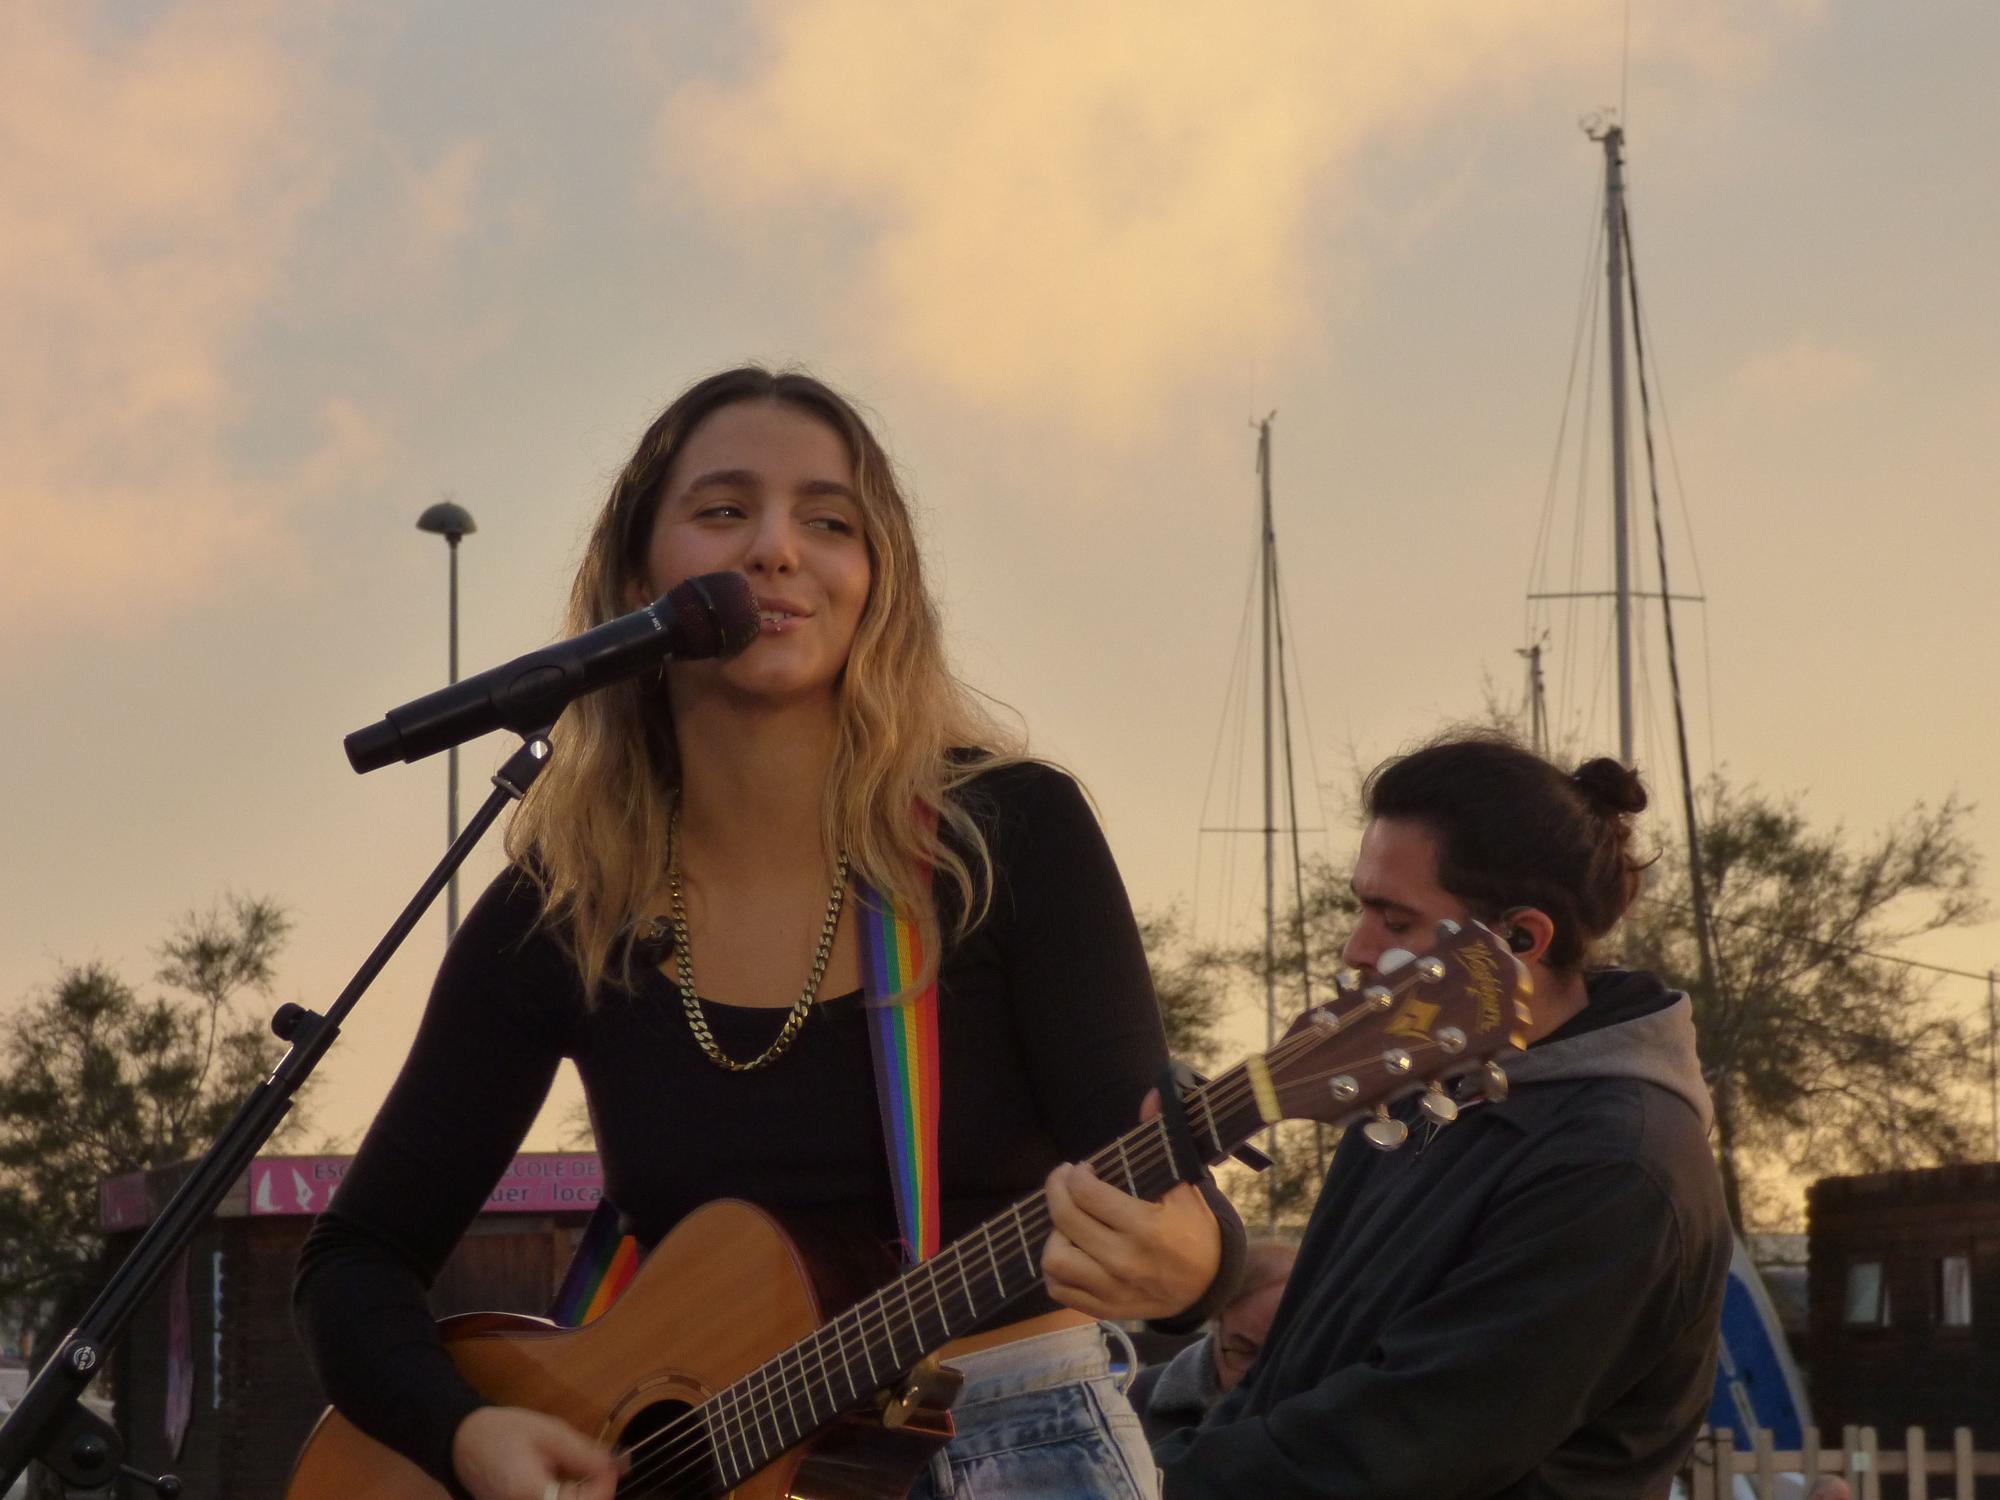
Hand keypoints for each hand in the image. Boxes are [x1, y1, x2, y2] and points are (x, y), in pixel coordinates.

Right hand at [451, 1406, 622, 1499]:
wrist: (463, 1442)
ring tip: (583, 1477)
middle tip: (600, 1472)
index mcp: (530, 1493)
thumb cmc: (505, 1431)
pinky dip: (565, 1498)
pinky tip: (566, 1485)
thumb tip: (619, 1466)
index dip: (605, 1488)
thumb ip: (585, 1453)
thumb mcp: (550, 1432)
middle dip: (594, 1495)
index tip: (612, 1467)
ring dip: (581, 1497)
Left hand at [1041, 1093, 1220, 1320]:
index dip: (1076, 1174)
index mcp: (1146, 1228)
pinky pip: (1059, 1290)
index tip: (1083, 1169)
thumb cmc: (1194, 1230)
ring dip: (1055, 1235)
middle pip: (1065, 1220)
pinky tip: (1070, 1249)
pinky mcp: (1105, 1309)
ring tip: (1069, 1222)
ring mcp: (1113, 1290)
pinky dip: (1056, 1269)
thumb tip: (1153, 1095)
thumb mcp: (1185, 1186)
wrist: (1209, 1286)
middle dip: (1056, 1190)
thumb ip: (1164, 1139)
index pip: (1086, 1193)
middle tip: (1063, 1180)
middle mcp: (1125, 1261)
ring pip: (1054, 1260)